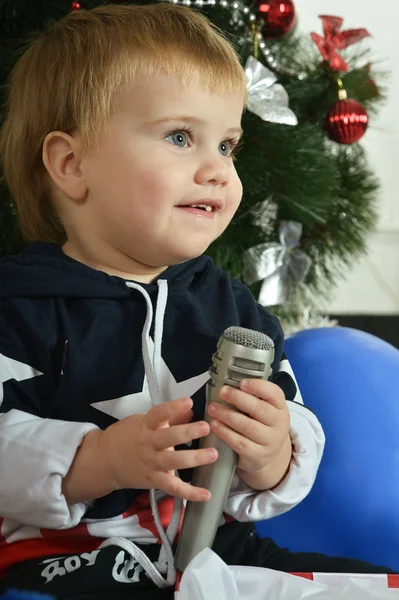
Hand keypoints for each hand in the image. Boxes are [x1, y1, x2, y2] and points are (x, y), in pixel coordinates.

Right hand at [100, 397, 217, 501]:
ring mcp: (151, 463)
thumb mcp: (144, 421)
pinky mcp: (154, 481)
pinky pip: (173, 488)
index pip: (159, 414)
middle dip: (187, 433)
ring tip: (213, 455)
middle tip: (206, 427)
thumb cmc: (128, 436)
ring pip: (172, 462)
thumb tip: (191, 410)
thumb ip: (169, 418)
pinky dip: (190, 493)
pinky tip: (207, 494)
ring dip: (193, 459)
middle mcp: (149, 444)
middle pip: (167, 438)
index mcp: (146, 425)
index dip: (173, 408)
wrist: (105, 460)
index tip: (189, 401)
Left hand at [207, 379, 290, 488]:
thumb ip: (254, 397)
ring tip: (213, 408)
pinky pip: (240, 443)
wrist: (270, 456)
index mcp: (280, 407)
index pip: (274, 394)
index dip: (258, 387)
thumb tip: (230, 380)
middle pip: (260, 409)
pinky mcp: (257, 455)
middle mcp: (279, 424)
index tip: (241, 383)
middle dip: (238, 398)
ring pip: (248, 426)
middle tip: (222, 391)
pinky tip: (214, 425)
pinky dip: (225, 432)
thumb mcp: (266, 409)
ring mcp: (269, 441)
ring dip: (227, 415)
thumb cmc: (263, 425)